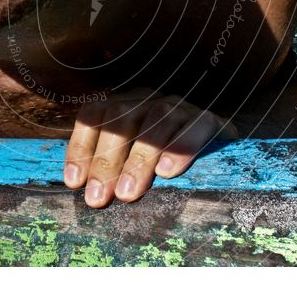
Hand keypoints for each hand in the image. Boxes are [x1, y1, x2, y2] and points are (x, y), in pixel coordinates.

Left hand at [63, 89, 237, 207]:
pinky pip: (194, 126)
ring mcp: (178, 106)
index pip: (94, 116)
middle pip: (120, 120)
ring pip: (154, 122)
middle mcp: (147, 100)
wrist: (222, 147)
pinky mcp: (208, 118)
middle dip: (105, 160)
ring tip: (128, 193)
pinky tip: (168, 171)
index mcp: (123, 106)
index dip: (81, 147)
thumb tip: (88, 195)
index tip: (75, 181)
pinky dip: (179, 147)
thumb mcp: (134, 163)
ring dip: (138, 160)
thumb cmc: (167, 161)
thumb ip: (113, 171)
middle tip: (98, 197)